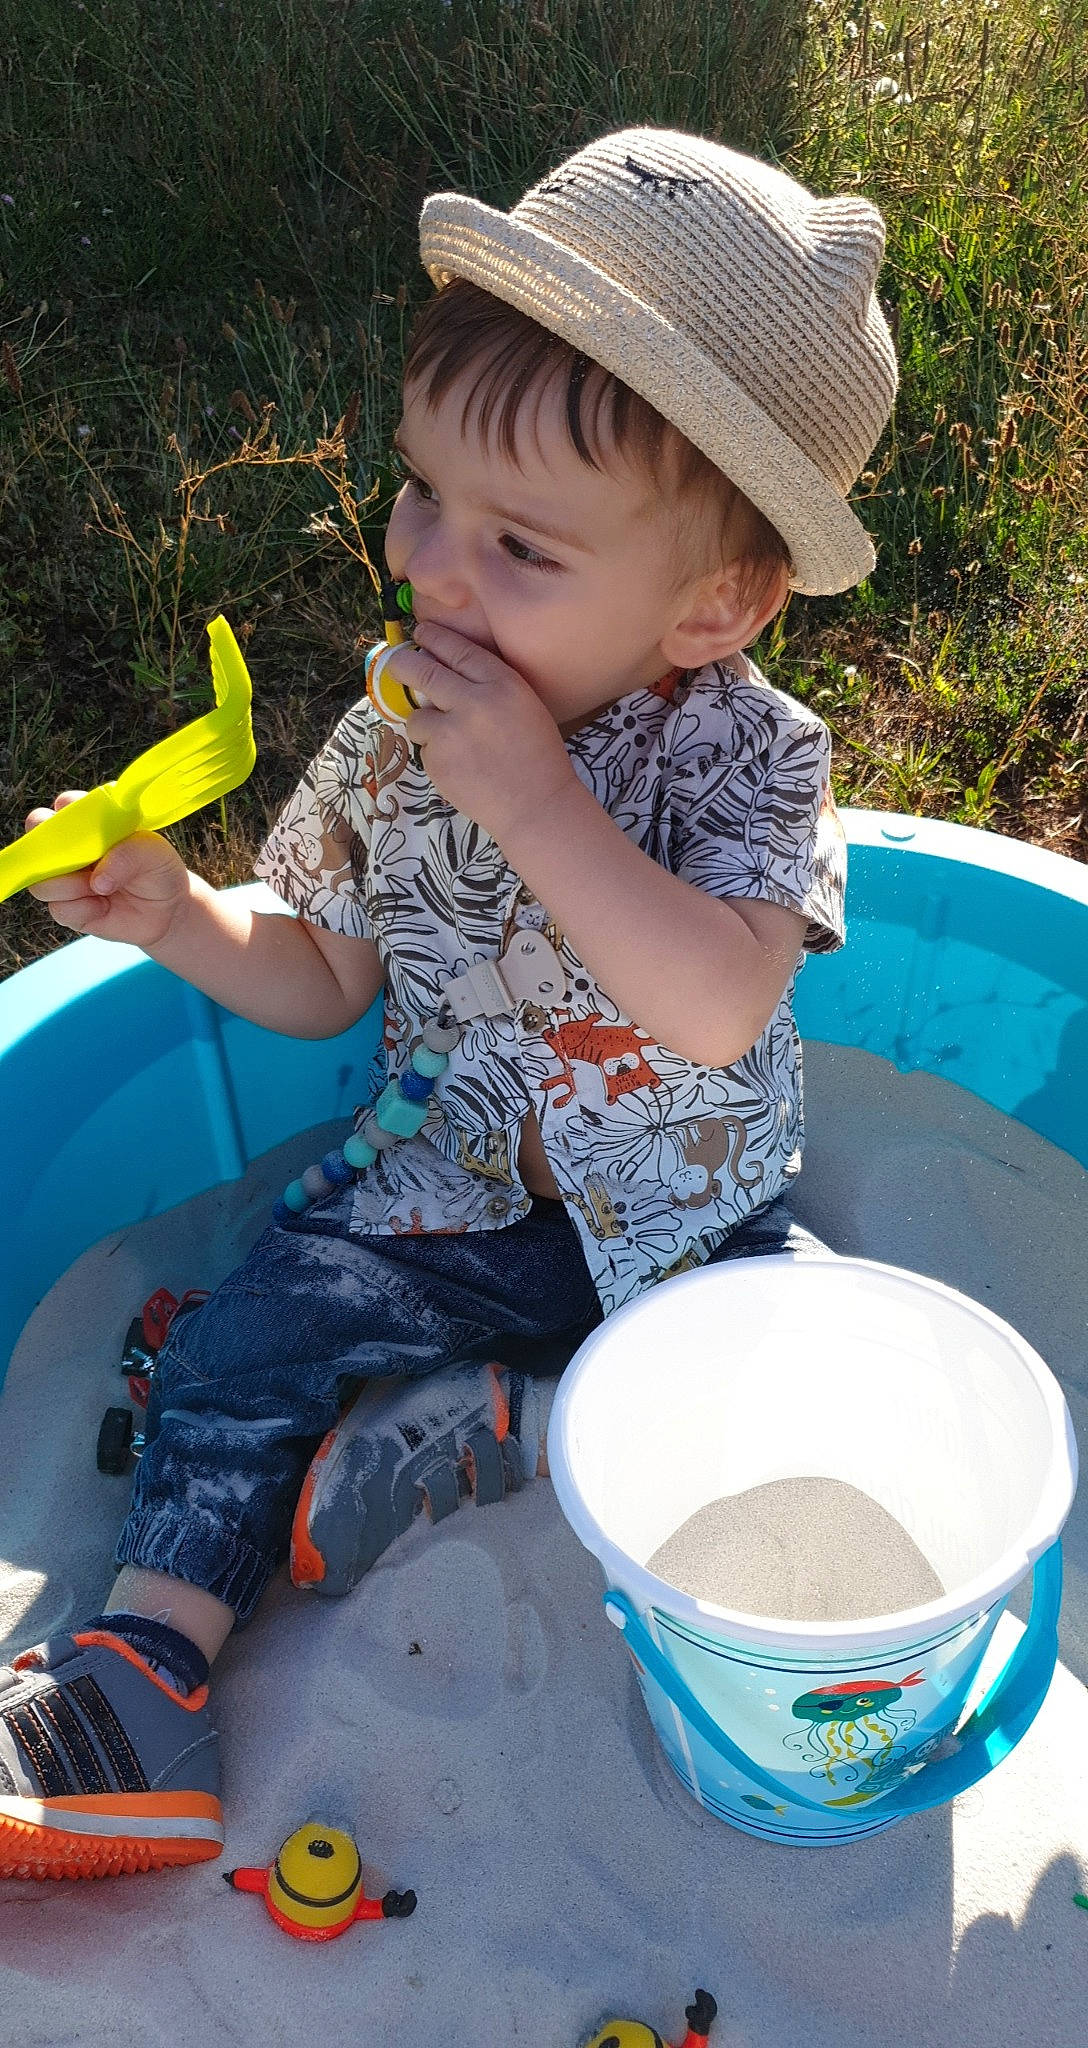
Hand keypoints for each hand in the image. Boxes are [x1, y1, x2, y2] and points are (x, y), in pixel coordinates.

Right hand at [24, 793, 192, 947]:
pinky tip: (102, 907)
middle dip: (45, 847)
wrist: (166, 911)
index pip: (64, 806)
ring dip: (70, 884)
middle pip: (35, 838)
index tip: (80, 823)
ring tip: (100, 888)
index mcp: (90, 824)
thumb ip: (128, 855)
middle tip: (75, 858)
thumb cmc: (157, 871)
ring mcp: (66, 878)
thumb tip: (97, 880)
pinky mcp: (68, 908)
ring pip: (42, 880)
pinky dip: (82, 909)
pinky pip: (59, 908)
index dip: (64, 812)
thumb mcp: (153, 853)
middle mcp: (71, 848)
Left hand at [389, 622, 576, 845]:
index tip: (421, 634)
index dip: (435, 639)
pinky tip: (462, 767)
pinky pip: (424, 749)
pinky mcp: (437, 760)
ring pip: (417, 716)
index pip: (458, 650)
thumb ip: (490, 687)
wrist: (536, 806)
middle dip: (403, 664)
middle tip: (396, 662)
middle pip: (423, 671)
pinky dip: (436, 755)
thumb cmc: (538, 757)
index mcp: (503, 684)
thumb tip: (445, 671)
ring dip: (425, 724)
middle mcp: (474, 702)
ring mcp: (451, 732)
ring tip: (451, 742)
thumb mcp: (525, 707)